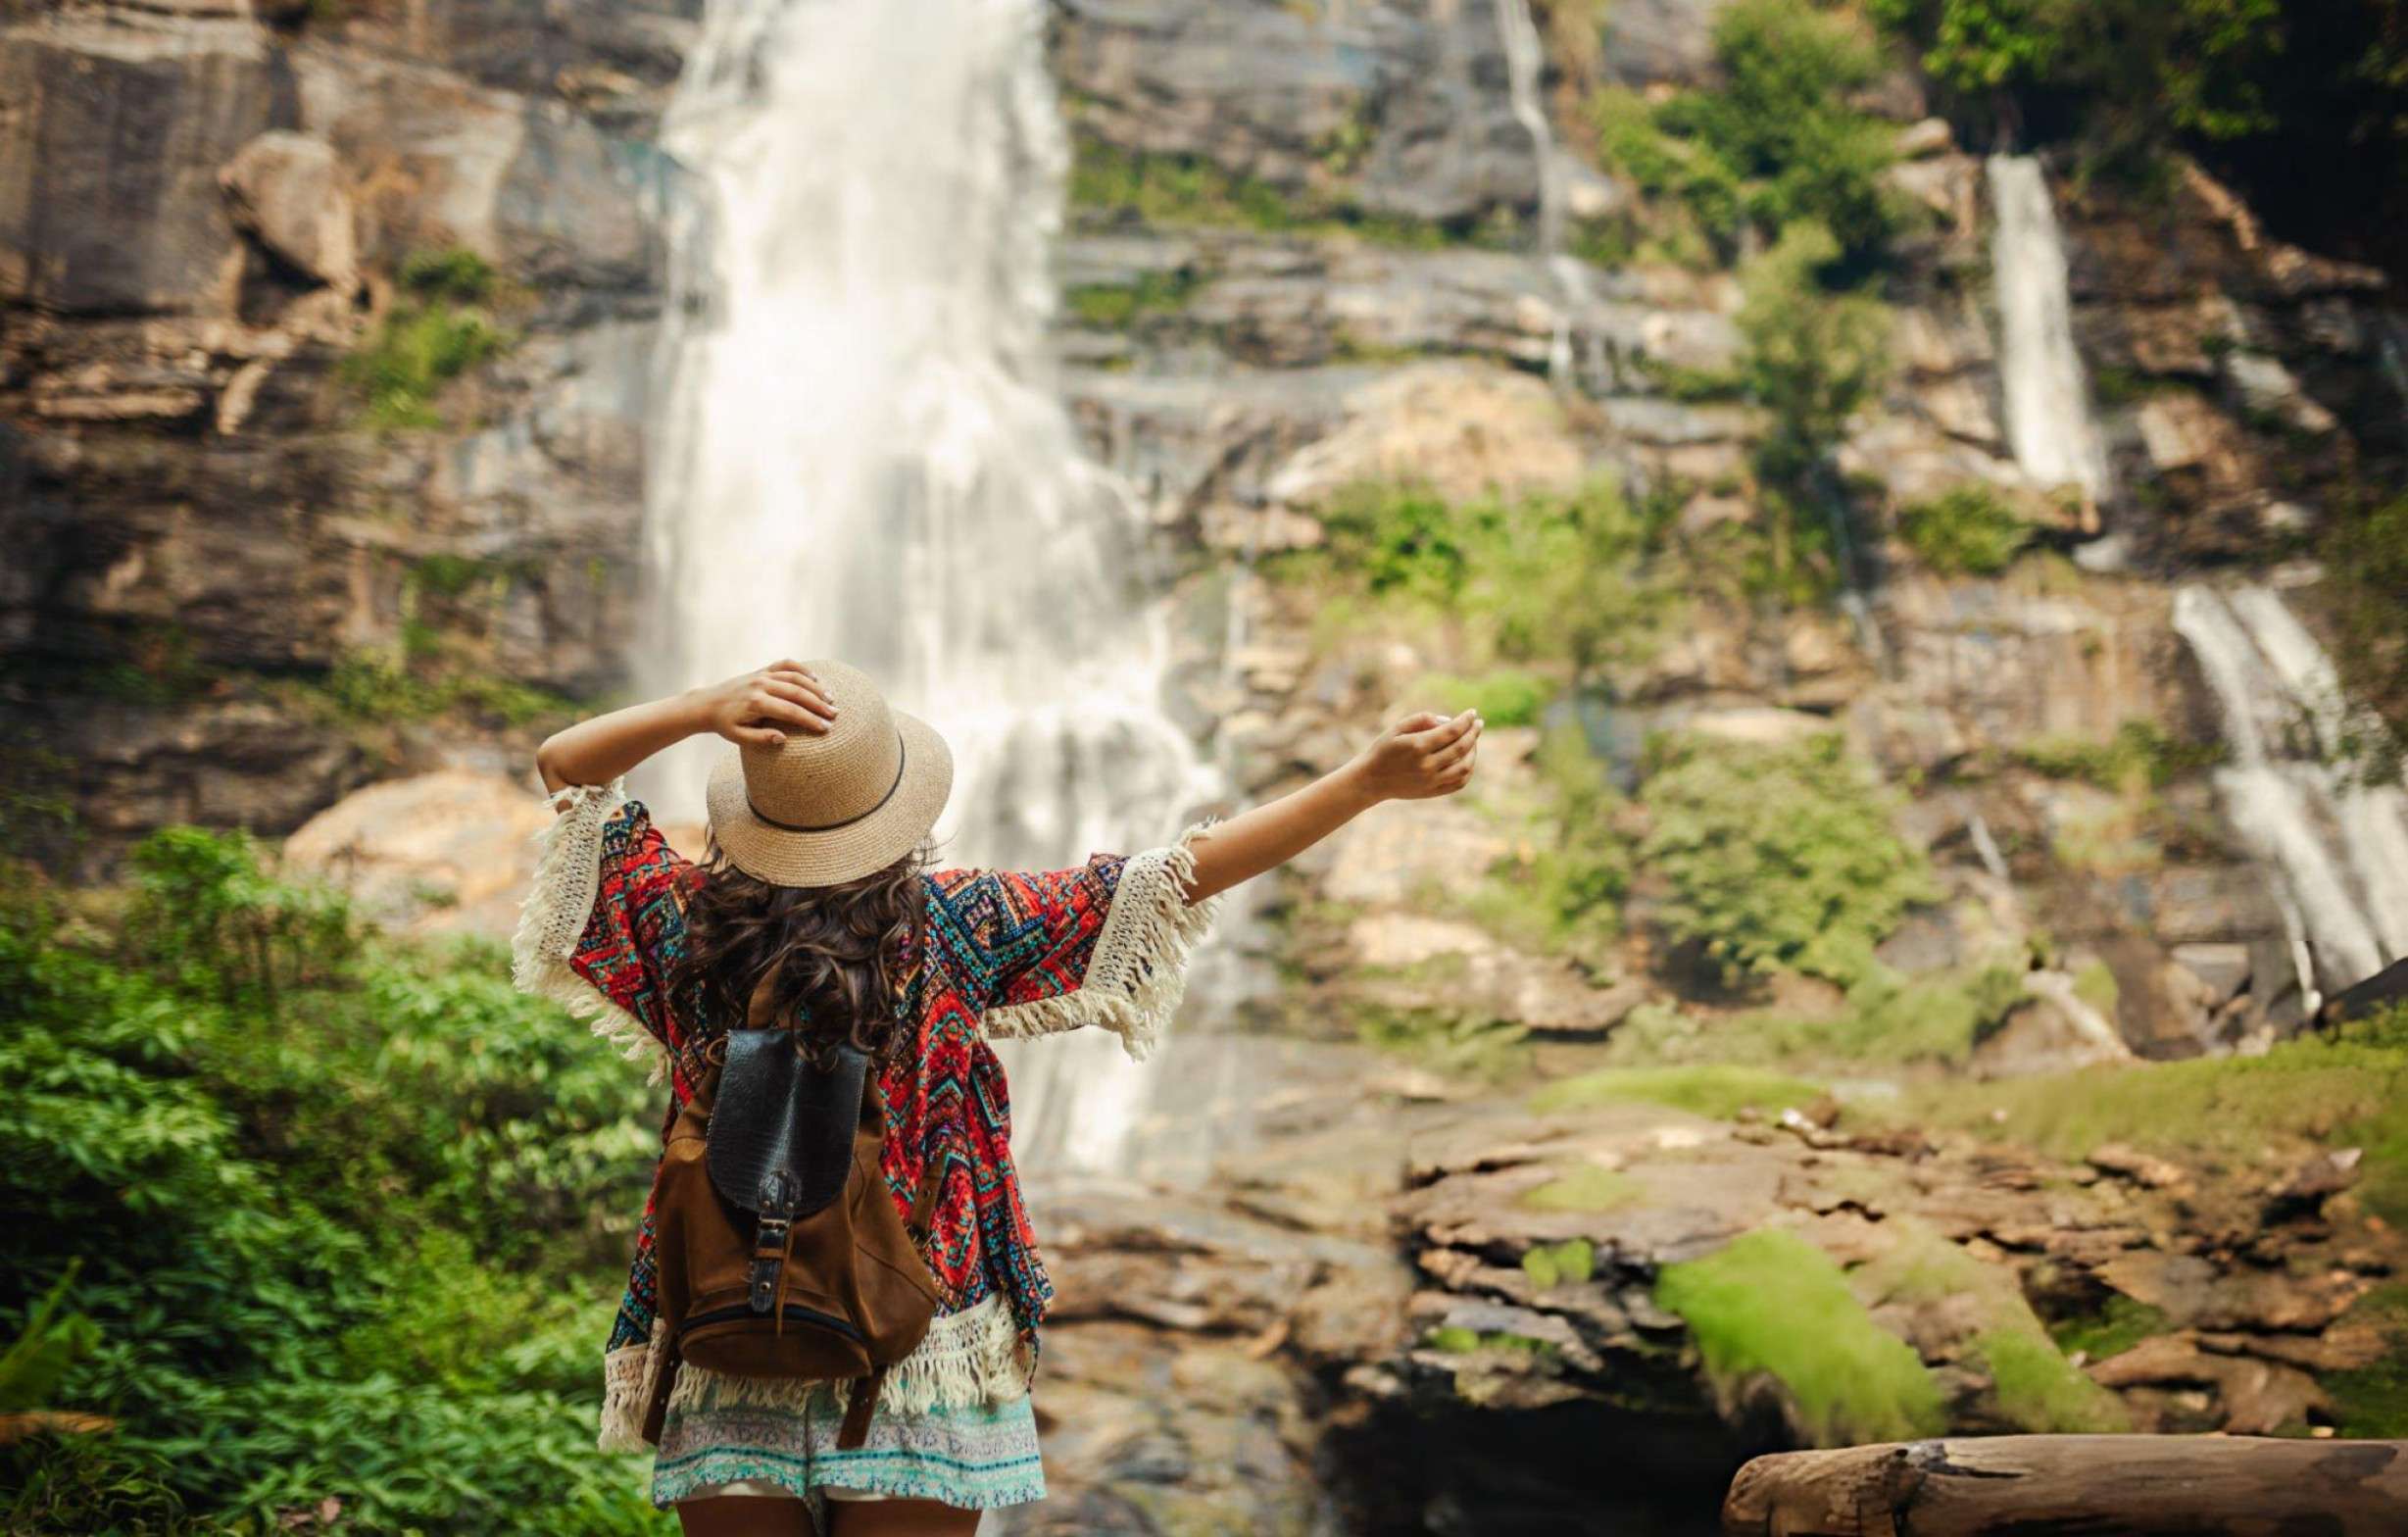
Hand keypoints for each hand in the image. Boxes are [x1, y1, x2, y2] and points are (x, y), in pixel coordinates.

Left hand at [691, 661, 835, 748]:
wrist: (707, 704)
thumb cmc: (724, 724)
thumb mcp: (738, 737)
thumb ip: (760, 739)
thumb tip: (783, 739)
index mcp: (756, 703)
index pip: (790, 711)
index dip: (810, 720)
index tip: (825, 728)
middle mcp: (761, 685)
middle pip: (797, 692)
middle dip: (818, 703)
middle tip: (835, 714)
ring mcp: (762, 675)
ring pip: (795, 677)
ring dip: (815, 687)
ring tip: (831, 699)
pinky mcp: (762, 670)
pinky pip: (785, 664)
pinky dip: (801, 669)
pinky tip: (815, 677)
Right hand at [1350, 709, 1481, 802]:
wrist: (1371, 780)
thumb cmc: (1383, 749)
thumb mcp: (1397, 728)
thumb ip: (1421, 719)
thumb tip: (1448, 720)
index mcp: (1417, 746)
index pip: (1452, 731)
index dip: (1465, 720)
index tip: (1472, 713)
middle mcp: (1427, 765)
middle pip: (1461, 747)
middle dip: (1473, 732)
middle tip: (1478, 723)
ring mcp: (1431, 781)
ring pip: (1465, 767)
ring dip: (1474, 752)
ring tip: (1474, 741)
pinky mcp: (1432, 792)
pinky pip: (1459, 783)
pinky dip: (1468, 770)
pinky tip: (1467, 759)